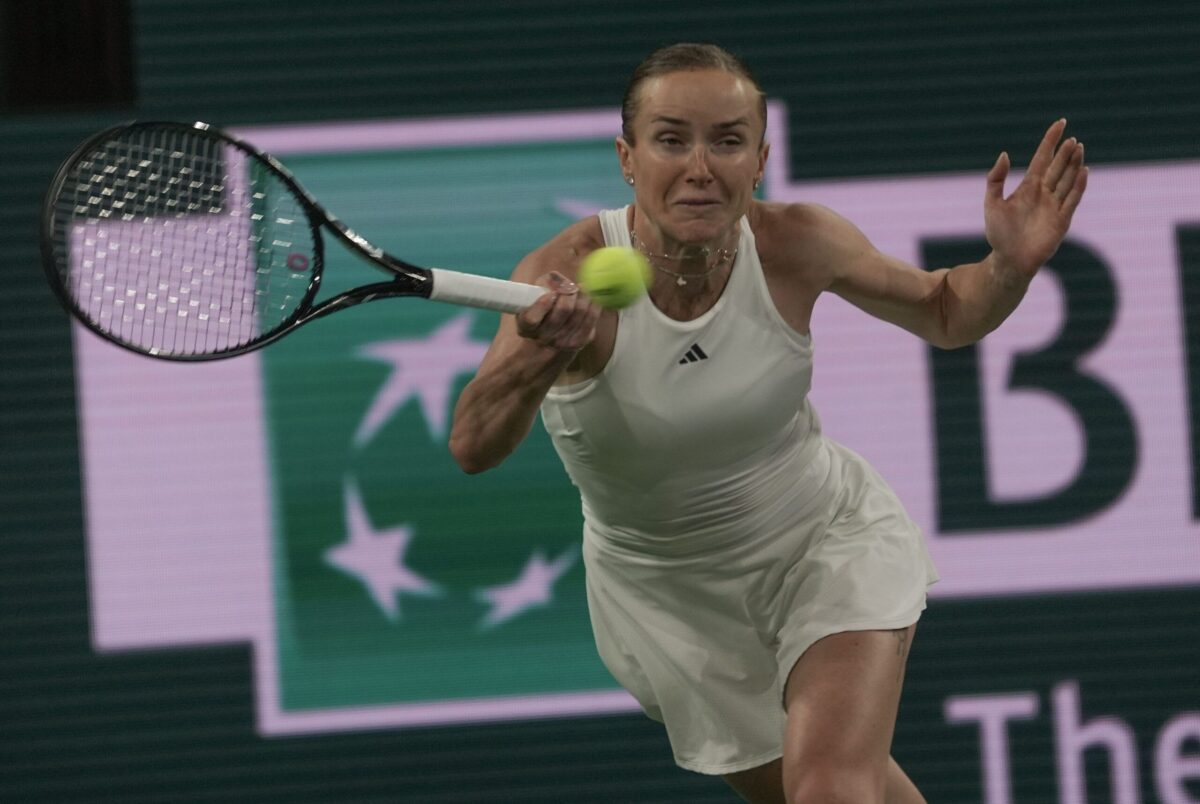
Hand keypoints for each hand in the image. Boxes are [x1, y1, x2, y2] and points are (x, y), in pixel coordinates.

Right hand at [515, 271, 599, 351]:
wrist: (551, 335)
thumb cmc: (542, 307)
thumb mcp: (536, 293)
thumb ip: (545, 283)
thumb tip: (558, 278)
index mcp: (526, 326)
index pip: (531, 319)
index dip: (542, 304)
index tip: (550, 294)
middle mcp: (543, 338)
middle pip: (563, 310)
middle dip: (569, 292)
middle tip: (570, 286)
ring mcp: (561, 343)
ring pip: (579, 311)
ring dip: (582, 295)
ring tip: (580, 289)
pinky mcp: (579, 342)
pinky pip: (591, 318)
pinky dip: (593, 304)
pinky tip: (590, 298)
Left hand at [984, 119, 1088, 279]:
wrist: (1008, 260)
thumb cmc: (998, 233)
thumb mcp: (992, 203)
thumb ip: (995, 179)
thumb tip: (1005, 153)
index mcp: (1028, 187)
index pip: (1043, 158)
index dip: (1050, 141)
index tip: (1060, 123)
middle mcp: (1044, 193)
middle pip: (1058, 167)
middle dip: (1065, 152)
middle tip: (1071, 138)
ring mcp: (1055, 205)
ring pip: (1068, 179)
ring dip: (1074, 164)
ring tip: (1079, 148)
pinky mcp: (1062, 220)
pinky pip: (1072, 199)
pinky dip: (1079, 185)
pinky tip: (1084, 171)